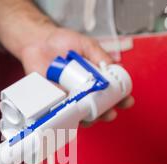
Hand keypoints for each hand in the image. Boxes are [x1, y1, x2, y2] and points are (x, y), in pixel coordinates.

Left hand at [19, 27, 133, 122]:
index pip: (112, 94)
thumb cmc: (64, 43)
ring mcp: (69, 98)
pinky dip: (66, 116)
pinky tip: (70, 114)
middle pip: (99, 109)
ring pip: (81, 115)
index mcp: (96, 80)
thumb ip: (99, 55)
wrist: (39, 42)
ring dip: (88, 119)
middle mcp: (84, 92)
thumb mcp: (86, 45)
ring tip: (92, 117)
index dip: (121, 99)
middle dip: (107, 114)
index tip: (127, 101)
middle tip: (110, 113)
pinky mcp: (54, 102)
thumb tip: (113, 66)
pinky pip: (61, 113)